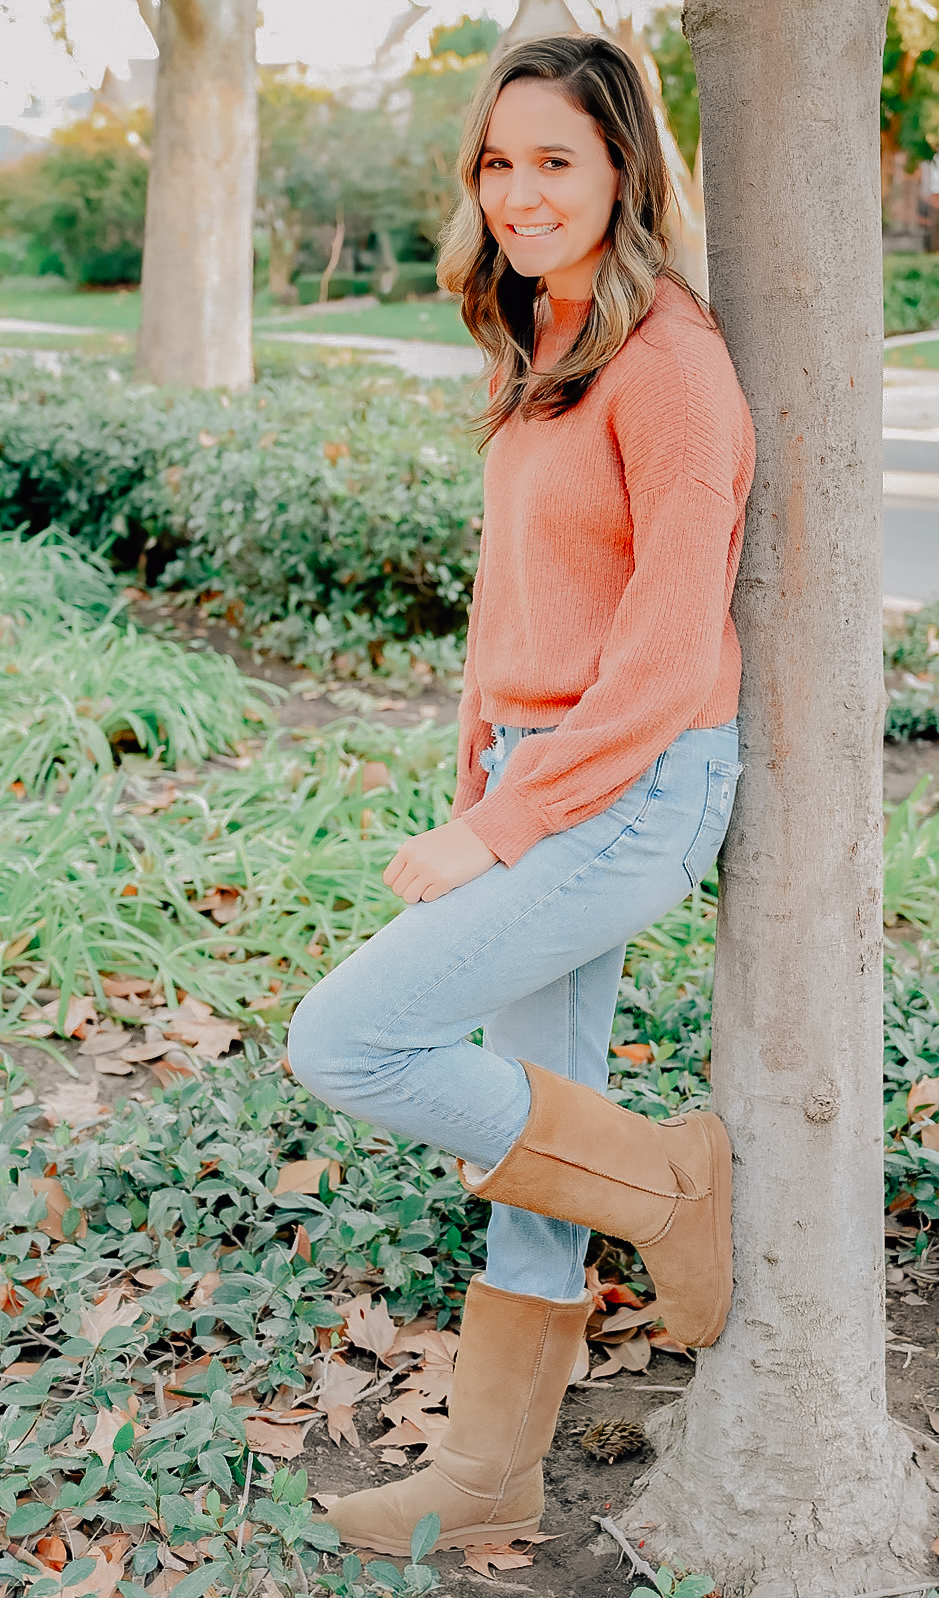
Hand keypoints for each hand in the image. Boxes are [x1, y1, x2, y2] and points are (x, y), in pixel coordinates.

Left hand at [383, 818, 498, 903]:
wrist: (482, 833)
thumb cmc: (455, 841)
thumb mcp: (426, 844)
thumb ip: (411, 859)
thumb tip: (399, 888)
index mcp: (408, 849)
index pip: (389, 879)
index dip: (400, 884)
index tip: (413, 882)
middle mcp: (415, 859)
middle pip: (399, 891)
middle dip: (412, 891)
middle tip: (428, 884)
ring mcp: (429, 870)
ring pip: (410, 898)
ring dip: (422, 896)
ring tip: (435, 885)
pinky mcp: (444, 880)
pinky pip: (428, 899)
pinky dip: (437, 895)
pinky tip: (448, 883)